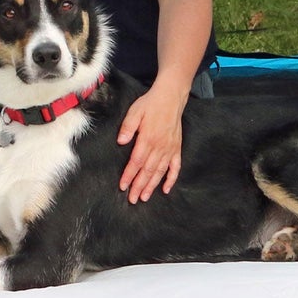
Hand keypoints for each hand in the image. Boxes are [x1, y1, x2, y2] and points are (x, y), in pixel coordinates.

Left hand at [117, 85, 184, 202]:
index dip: (129, 175)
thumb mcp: (135, 112)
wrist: (170, 98)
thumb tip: (120, 141)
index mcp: (148, 139)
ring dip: (152, 186)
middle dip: (139, 186)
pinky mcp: (177, 149)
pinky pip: (175, 167)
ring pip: (160, 172)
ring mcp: (169, 149)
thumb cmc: (150, 104)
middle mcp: (159, 147)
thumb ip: (128, 127)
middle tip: (132, 199)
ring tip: (145, 197)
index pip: (136, 162)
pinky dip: (171, 179)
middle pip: (147, 171)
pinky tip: (166, 189)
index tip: (123, 186)